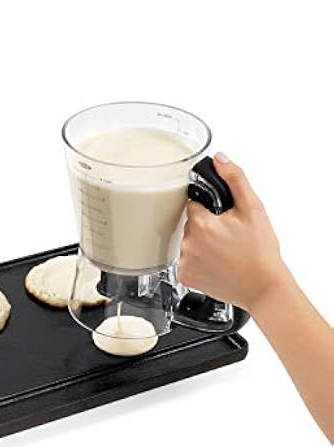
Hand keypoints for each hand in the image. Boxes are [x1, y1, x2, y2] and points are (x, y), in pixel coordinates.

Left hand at [178, 153, 287, 312]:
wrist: (262, 286)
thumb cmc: (260, 251)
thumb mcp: (253, 208)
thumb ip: (234, 179)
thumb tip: (219, 160)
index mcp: (201, 224)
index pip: (192, 204)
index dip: (209, 209)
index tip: (222, 218)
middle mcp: (188, 244)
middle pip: (190, 224)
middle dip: (206, 226)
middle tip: (228, 236)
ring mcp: (185, 262)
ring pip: (188, 243)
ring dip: (201, 244)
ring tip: (223, 252)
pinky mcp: (184, 277)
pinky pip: (186, 262)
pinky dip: (198, 261)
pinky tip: (215, 264)